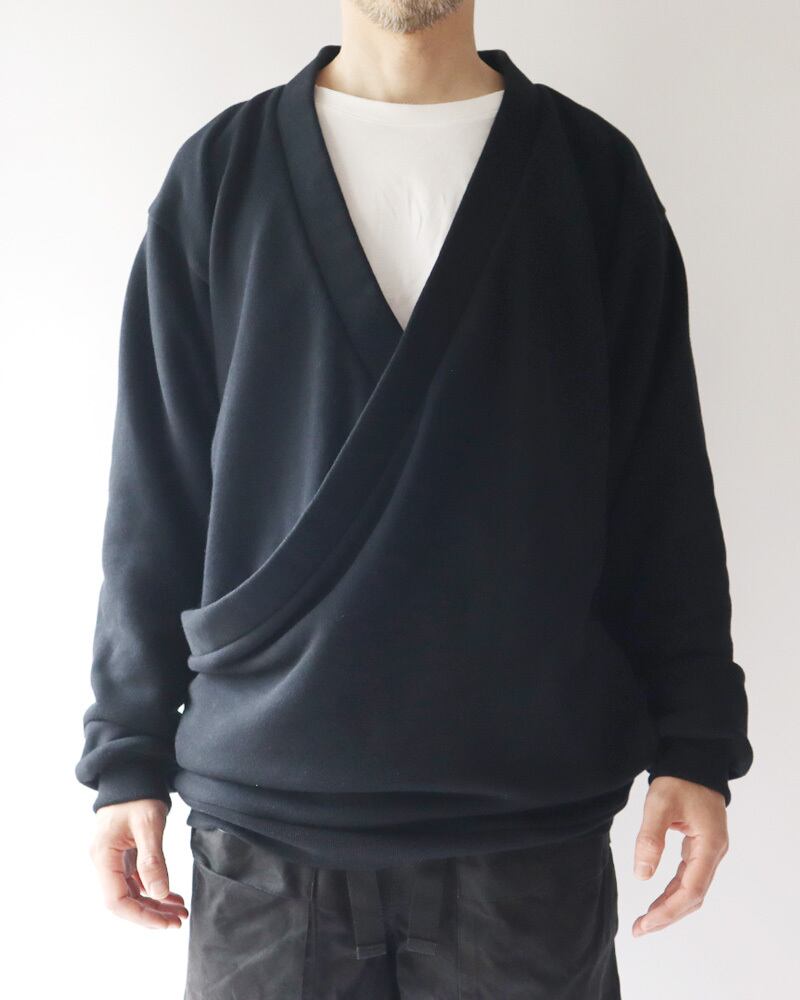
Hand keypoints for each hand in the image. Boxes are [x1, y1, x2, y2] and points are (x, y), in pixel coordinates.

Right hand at [89, 799, 188, 928]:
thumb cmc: (139, 794)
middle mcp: (104, 861)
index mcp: (103, 856)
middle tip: (179, 920)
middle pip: (124, 900)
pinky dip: (154, 889)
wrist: (133, 772)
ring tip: (180, 911)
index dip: (141, 916)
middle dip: (151, 913)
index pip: (116, 900)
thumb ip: (152, 860)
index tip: (165, 922)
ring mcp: (112, 859)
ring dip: (155, 904)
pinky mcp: (123, 855)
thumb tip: (160, 894)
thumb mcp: (149, 824)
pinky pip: (136, 880)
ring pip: (132, 892)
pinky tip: (172, 896)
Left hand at [631, 776, 727, 936]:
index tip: (645, 923)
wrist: (693, 758)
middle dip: (668, 915)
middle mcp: (714, 852)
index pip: (691, 890)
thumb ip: (650, 838)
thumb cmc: (678, 779)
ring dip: (670, 906)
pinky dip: (673, 891)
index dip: (668, 910)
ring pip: (692, 889)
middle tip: (640, 929)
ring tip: (645, 921)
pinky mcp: (701, 846)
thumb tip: (642, 875)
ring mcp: (709, 850)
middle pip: (694, 896)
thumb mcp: (659, 804)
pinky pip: (689, 877)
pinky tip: (658, 899)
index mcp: (710, 845)